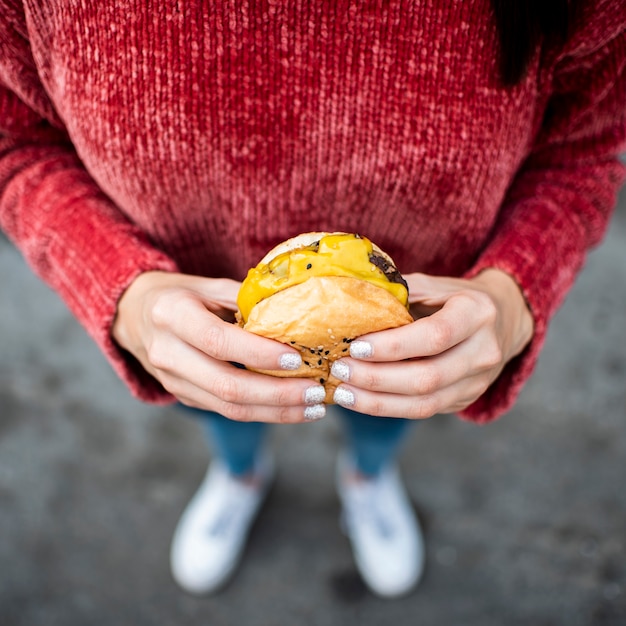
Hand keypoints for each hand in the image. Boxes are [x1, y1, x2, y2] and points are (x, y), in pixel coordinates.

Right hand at [112, 271, 327, 421]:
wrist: (134, 316)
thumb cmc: (180, 295)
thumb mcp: (209, 285)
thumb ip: (246, 301)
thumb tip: (295, 318)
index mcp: (172, 315)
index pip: (219, 341)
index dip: (259, 354)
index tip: (297, 359)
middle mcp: (167, 353)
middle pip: (226, 386)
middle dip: (277, 395)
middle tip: (316, 392)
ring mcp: (173, 381)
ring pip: (228, 408)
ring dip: (276, 412)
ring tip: (314, 408)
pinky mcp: (183, 397)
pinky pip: (226, 411)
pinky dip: (263, 412)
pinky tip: (293, 408)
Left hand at [330, 269, 533, 417]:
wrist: (504, 320)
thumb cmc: (456, 297)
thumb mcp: (433, 285)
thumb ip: (399, 294)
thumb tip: (351, 305)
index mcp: (477, 313)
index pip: (435, 336)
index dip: (393, 346)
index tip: (356, 347)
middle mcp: (484, 352)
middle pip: (428, 377)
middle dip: (377, 378)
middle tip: (340, 370)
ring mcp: (477, 382)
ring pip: (425, 403)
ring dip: (377, 401)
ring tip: (342, 392)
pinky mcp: (465, 400)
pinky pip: (423, 410)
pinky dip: (387, 407)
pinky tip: (359, 399)